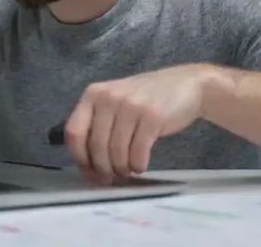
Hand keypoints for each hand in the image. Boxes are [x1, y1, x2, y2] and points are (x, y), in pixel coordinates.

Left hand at [64, 64, 213, 184]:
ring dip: (122, 169)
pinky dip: (138, 165)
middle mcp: (108, 97)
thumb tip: (87, 164)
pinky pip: (137, 153)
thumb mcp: (115, 101)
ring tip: (128, 170)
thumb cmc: (147, 98)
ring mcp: (131, 105)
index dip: (80, 158)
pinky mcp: (152, 116)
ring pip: (116, 152)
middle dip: (103, 169)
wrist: (186, 84)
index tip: (90, 171)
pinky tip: (141, 164)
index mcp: (93, 94)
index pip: (74, 132)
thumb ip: (98, 123)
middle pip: (96, 147)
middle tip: (113, 177)